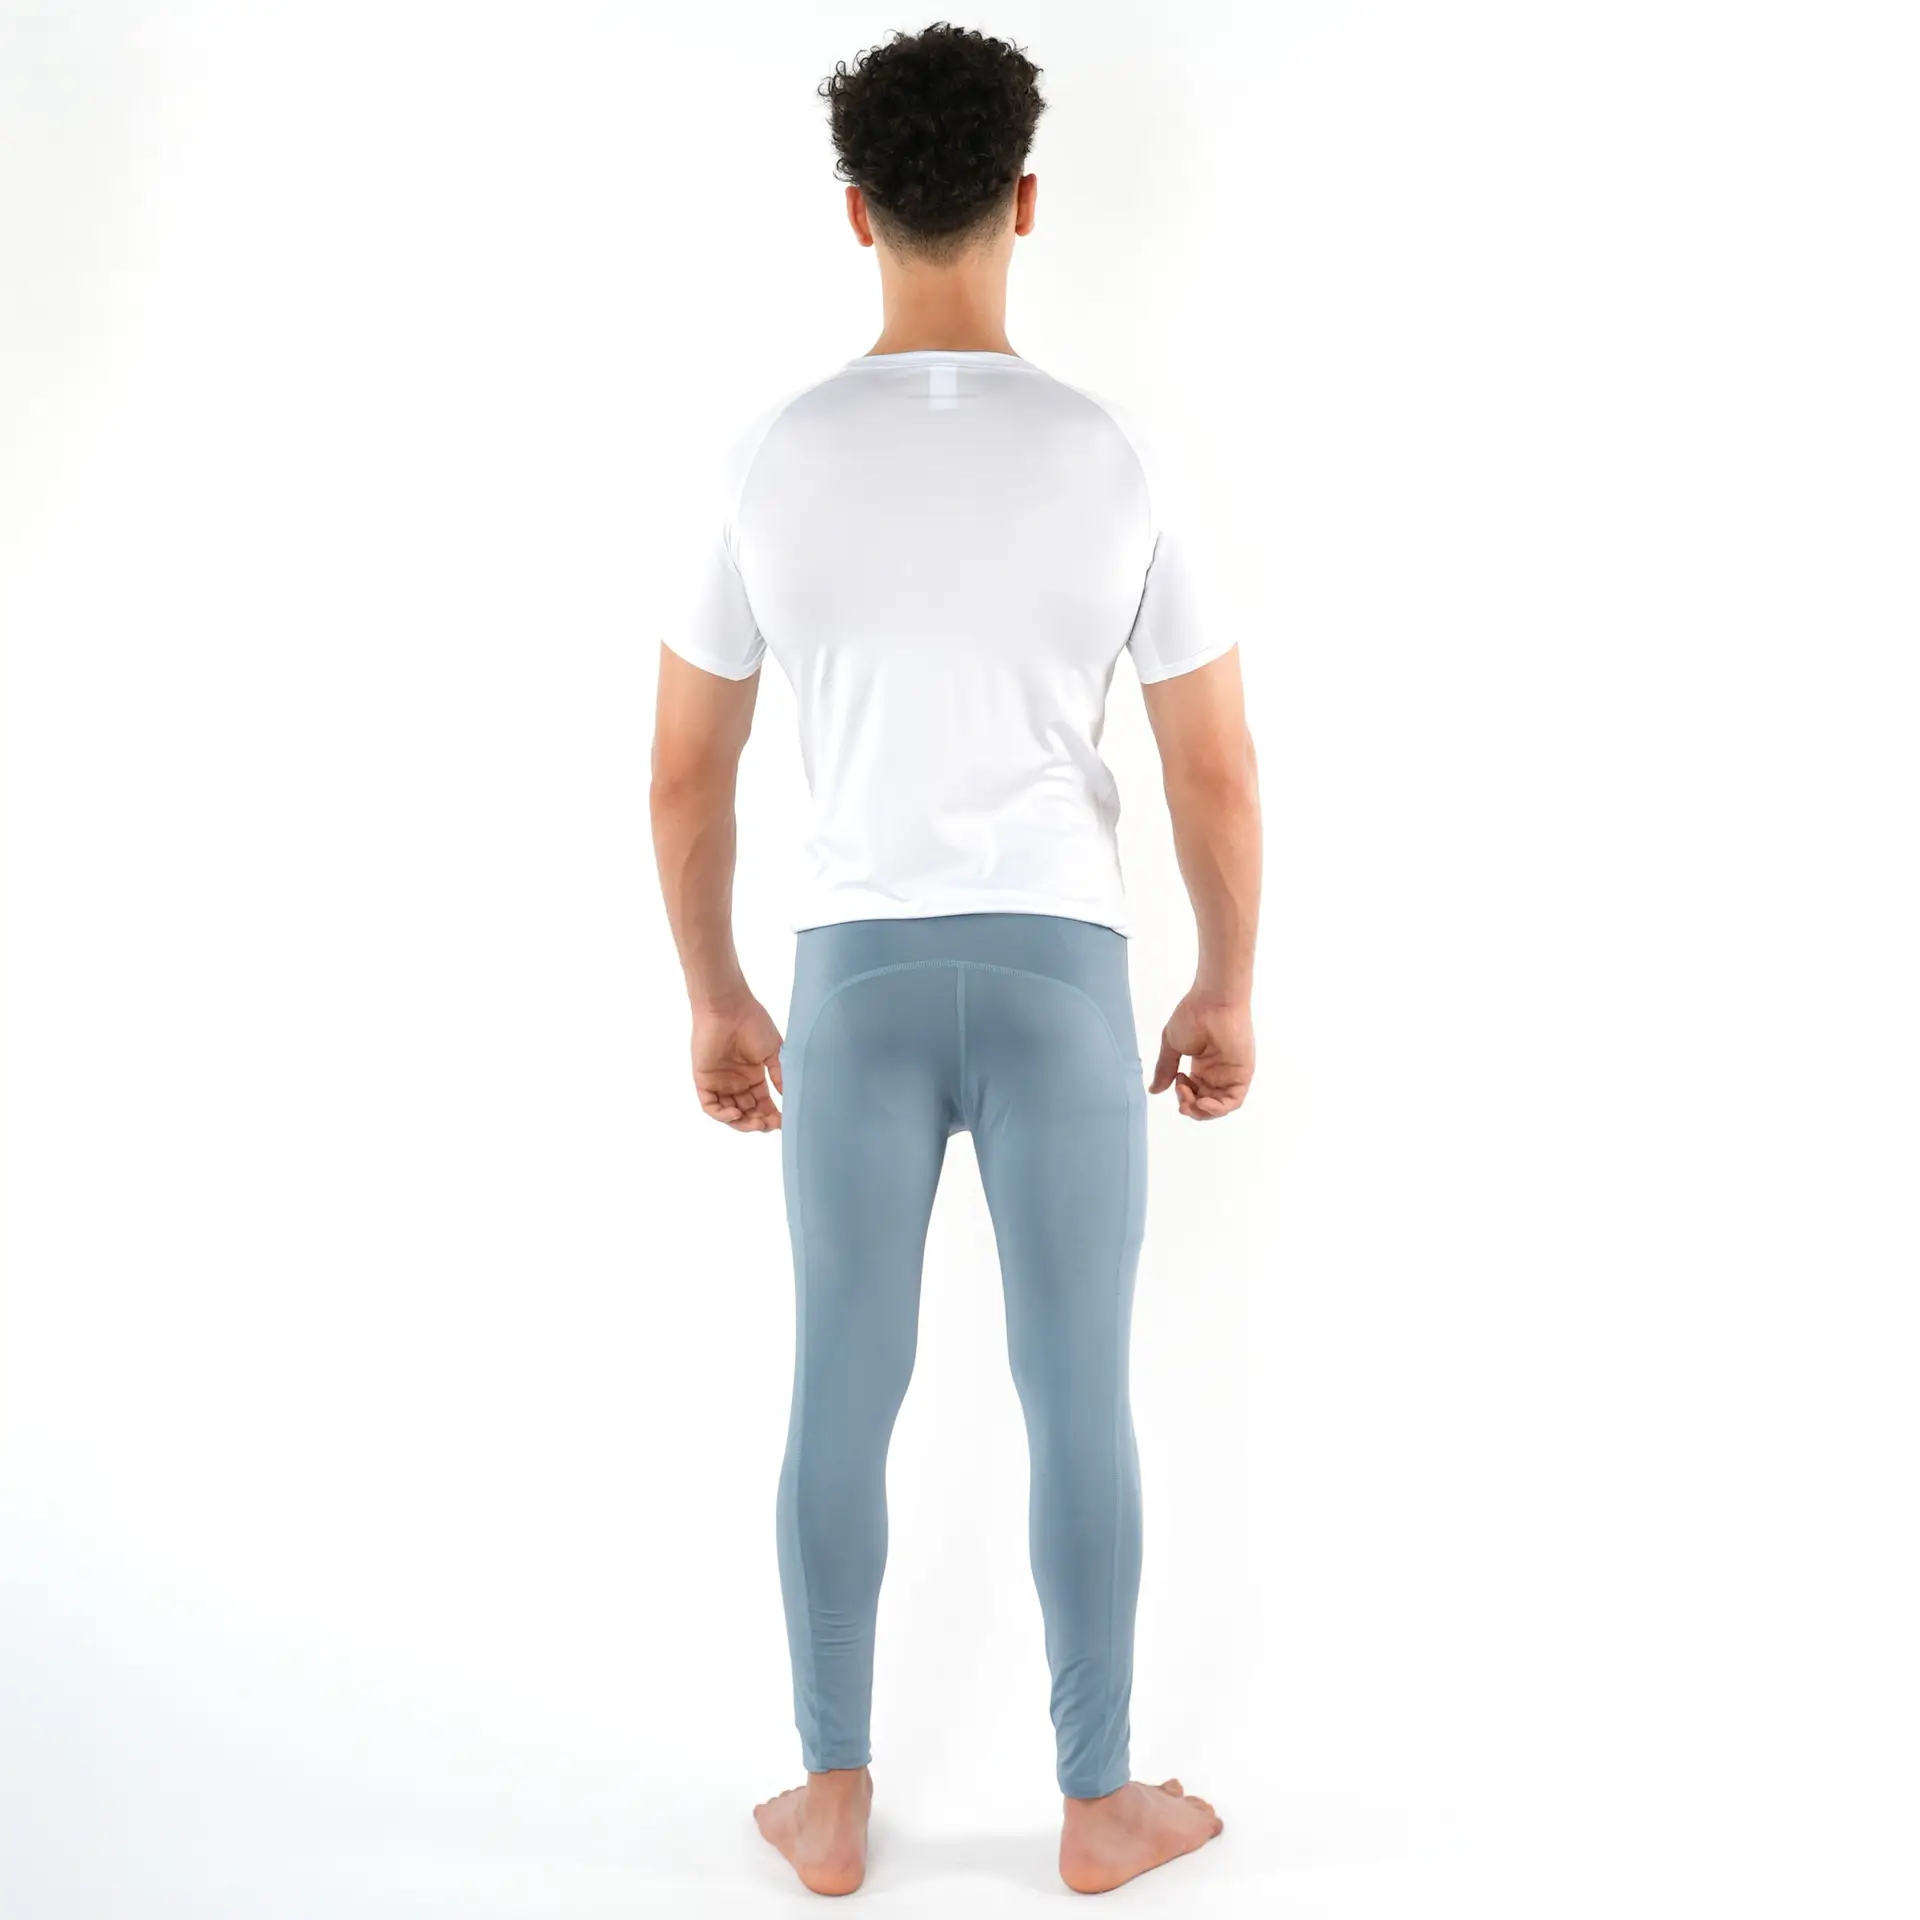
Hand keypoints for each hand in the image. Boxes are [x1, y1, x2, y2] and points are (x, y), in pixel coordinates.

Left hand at [690, 996, 783, 1132]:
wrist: (729, 1008)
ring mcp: (719, 1083)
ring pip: (729, 1114)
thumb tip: (789, 1097)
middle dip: (759, 1123)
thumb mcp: (773, 1052)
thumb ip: (779, 1075)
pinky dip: (722, 1115)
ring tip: (758, 1124)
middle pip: (747, 1112)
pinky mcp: (704, 1081)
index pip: (762, 1103)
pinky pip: (710, 1106)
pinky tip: (737, 1115)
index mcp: (752, 1076)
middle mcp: (735, 1082)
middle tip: (771, 1125)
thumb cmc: (753, 1024)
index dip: (772, 1115)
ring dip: (743, 1123)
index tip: (784, 1122)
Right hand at [1150, 991, 1253, 1119]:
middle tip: (1180, 1097)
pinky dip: (1217, 1109)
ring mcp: (1231, 1074)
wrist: (1214, 1001)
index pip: (1194, 1092)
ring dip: (1202, 1111)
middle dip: (1190, 1107)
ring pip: (1219, 1106)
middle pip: (1205, 1103)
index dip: (1183, 1096)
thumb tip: (1153, 1090)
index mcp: (1203, 1065)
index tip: (1175, 1082)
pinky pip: (1233, 1101)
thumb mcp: (1172, 1045)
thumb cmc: (1193, 1015)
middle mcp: (1218, 1072)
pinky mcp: (1242, 1074)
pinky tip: (1203, 1103)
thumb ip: (1165, 1069)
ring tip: (1190, 1101)